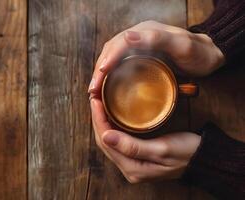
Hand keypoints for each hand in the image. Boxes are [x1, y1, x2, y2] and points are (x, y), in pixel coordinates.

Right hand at [88, 20, 224, 92]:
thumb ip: (156, 38)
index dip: (107, 59)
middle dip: (99, 69)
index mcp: (145, 31)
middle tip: (92, 89)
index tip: (99, 76)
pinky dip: (111, 76)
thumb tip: (126, 36)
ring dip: (101, 74)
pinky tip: (108, 86)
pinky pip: (120, 65)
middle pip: (111, 51)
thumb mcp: (181, 45)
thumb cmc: (198, 52)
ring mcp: (138, 47)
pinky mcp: (141, 58)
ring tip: (95, 90)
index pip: (119, 44)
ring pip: (113, 58)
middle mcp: (138, 37)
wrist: (208, 56)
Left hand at [90, 96, 200, 182]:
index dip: (98, 120)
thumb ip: (133, 146)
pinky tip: (110, 115)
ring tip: (99, 104)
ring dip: (102, 122)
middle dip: (97, 119)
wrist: (202, 158)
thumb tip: (106, 136)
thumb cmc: (187, 153)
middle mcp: (129, 168)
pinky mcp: (137, 156)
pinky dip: (112, 126)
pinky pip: (118, 140)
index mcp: (133, 168)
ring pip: (109, 141)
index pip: (106, 141)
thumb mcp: (162, 149)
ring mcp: (132, 163)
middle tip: (95, 99)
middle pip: (104, 141)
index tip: (95, 101)